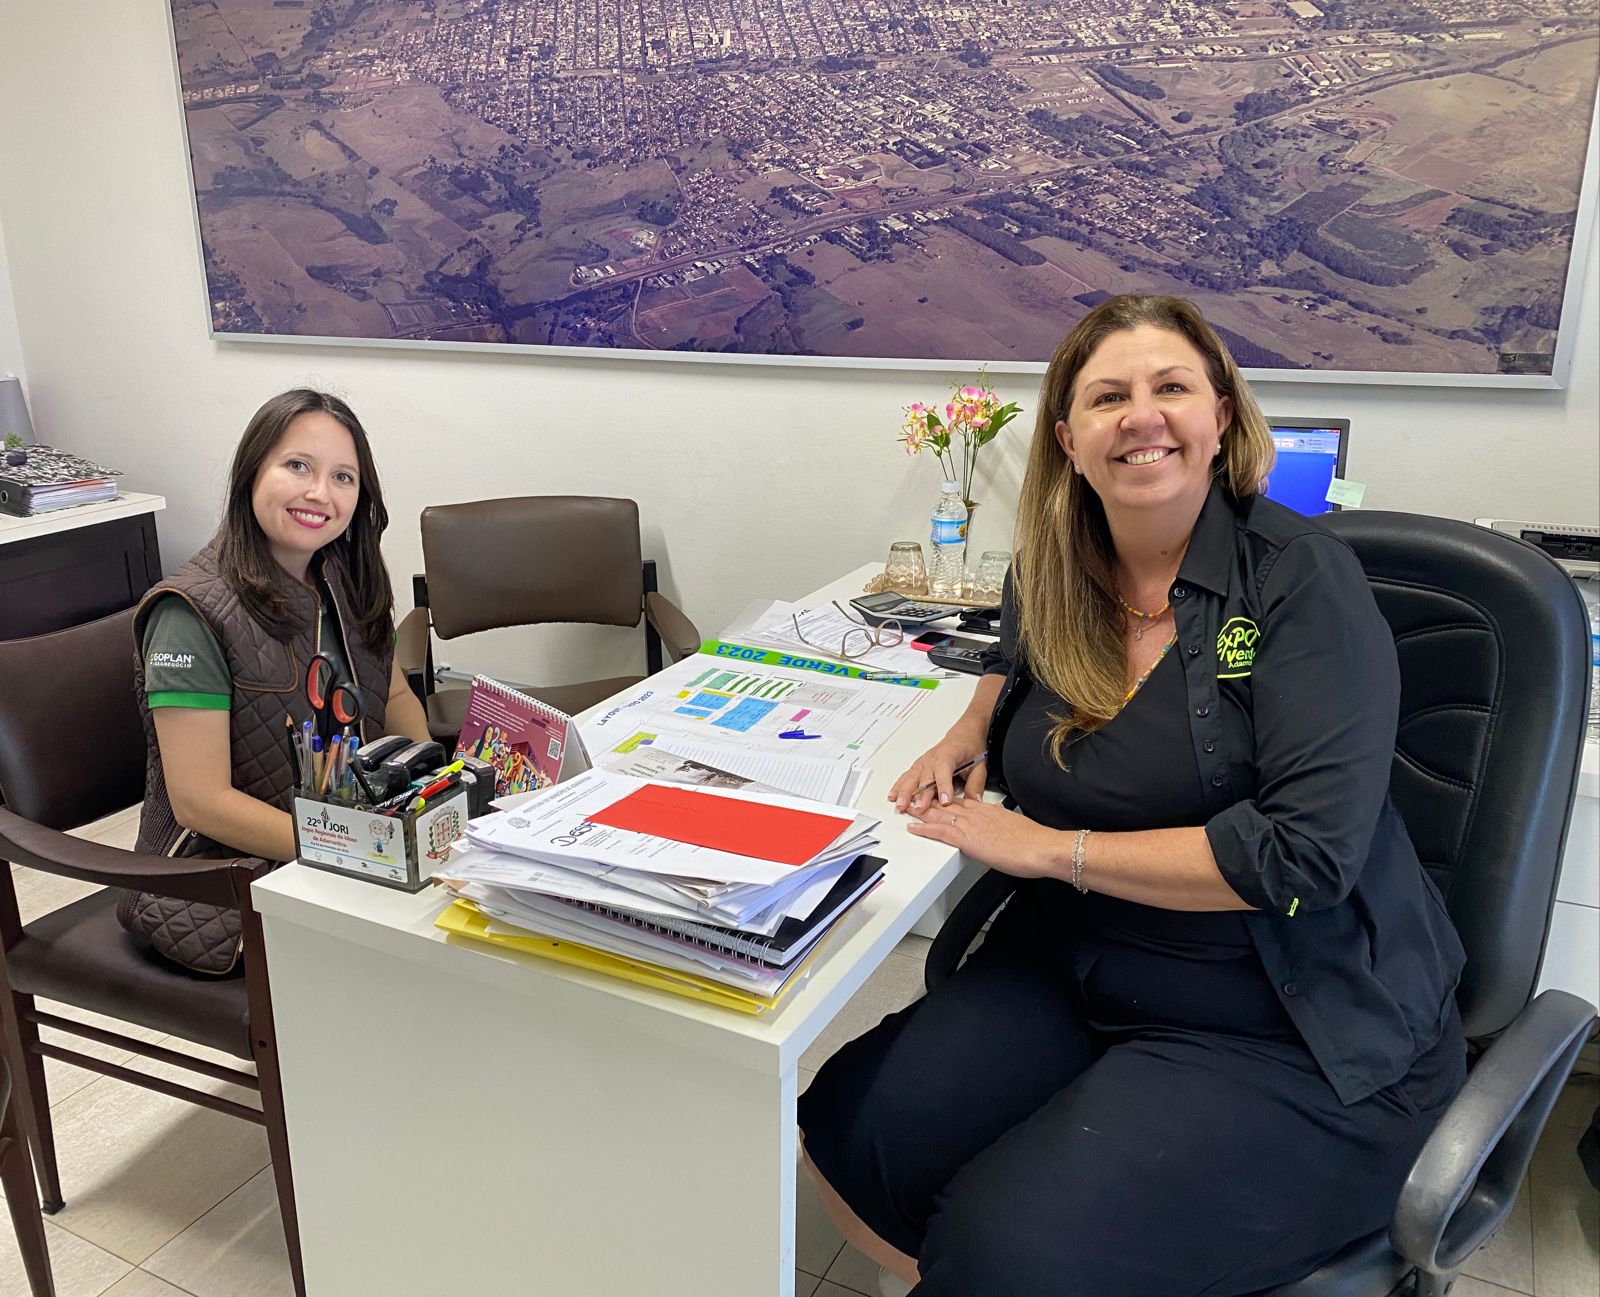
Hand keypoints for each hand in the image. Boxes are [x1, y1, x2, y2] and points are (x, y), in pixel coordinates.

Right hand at [888, 731, 986, 813]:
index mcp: (949, 755)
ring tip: (900, 805)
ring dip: (905, 792)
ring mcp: (924, 762)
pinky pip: (906, 776)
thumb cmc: (970, 747)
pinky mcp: (919, 766)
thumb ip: (976, 784)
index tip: (945, 801)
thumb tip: (974, 800)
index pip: (945, 771)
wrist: (963, 734)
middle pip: (925, 777)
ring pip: (912, 778)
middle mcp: (933, 758)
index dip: (944, 786)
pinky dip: (899, 786)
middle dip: (921, 795)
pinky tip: (893, 796)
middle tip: (920, 809)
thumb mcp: (980, 765)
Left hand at [904, 798, 1065, 880]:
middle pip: (947, 805)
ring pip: (940, 814)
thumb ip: (1003, 825)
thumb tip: (1000, 828)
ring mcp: (972, 825)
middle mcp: (978, 813)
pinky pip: (941, 831)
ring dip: (921, 811)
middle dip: (929, 801)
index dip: (947, 799)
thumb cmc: (1035, 842)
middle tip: (913, 798)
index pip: (963, 801)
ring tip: (906, 808)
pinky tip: (913, 827)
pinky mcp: (968, 839)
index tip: (936, 797)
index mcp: (990, 810)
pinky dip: (925, 828)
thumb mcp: (1016, 828)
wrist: (1042, 847)